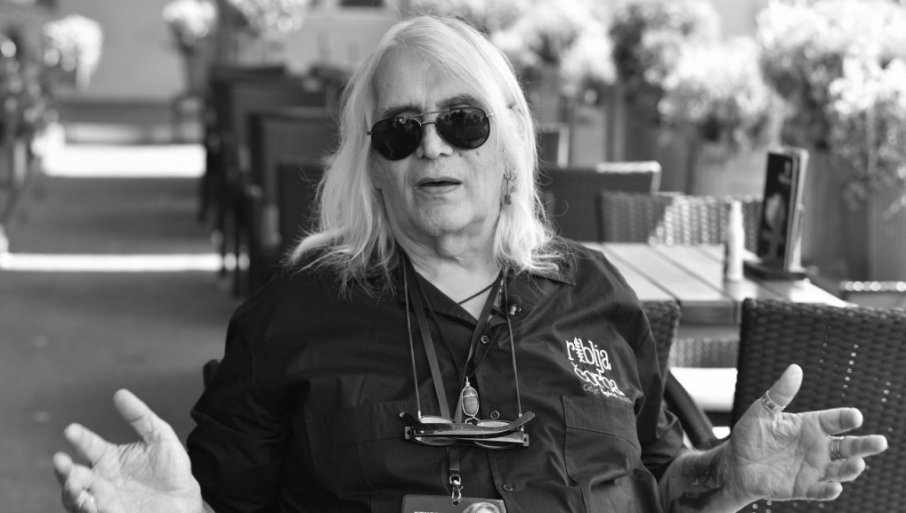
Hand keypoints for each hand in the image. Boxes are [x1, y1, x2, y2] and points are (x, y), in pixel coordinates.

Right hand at [53, 389, 203, 512]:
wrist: (185, 500)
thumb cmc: (171, 470)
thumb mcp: (160, 437)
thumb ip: (141, 416)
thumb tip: (119, 393)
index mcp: (109, 458)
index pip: (88, 445)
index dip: (79, 438)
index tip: (72, 429)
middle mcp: (101, 479)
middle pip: (73, 474)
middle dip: (64, 469)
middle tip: (60, 460)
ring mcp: (104, 499)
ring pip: (75, 497)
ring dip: (70, 490)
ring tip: (72, 482)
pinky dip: (86, 508)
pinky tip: (89, 502)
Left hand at [726, 364, 888, 502]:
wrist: (735, 462)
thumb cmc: (751, 434)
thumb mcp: (763, 411)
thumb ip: (780, 393)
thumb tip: (795, 369)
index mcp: (811, 426)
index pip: (834, 420)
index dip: (846, 418)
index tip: (855, 416)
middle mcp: (817, 447)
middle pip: (848, 447)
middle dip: (865, 445)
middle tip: (880, 442)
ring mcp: (812, 468)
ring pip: (840, 470)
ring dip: (850, 469)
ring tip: (858, 464)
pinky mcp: (802, 487)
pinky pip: (819, 490)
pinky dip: (828, 490)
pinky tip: (834, 488)